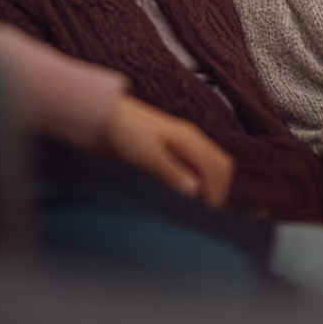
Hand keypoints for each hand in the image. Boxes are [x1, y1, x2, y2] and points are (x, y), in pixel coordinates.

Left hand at [100, 94, 234, 207]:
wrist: (102, 115)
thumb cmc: (124, 133)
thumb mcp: (148, 155)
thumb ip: (172, 172)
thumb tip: (196, 190)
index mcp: (188, 139)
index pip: (216, 165)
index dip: (218, 187)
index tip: (212, 208)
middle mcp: (189, 138)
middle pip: (218, 160)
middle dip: (220, 183)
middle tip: (212, 206)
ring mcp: (180, 140)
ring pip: (208, 160)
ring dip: (211, 178)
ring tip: (204, 199)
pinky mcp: (168, 145)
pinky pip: (194, 160)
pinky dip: (199, 174)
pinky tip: (190, 184)